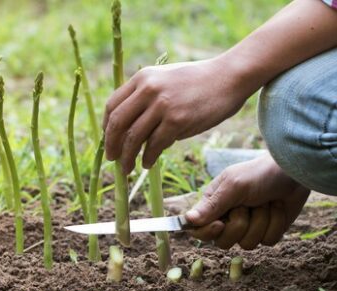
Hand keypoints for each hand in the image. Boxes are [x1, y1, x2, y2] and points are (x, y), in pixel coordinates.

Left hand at [103, 58, 254, 173]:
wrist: (229, 77)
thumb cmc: (198, 82)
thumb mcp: (165, 79)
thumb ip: (146, 96)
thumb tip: (129, 126)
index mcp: (142, 78)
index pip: (112, 105)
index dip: (107, 127)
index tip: (108, 140)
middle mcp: (148, 89)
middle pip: (117, 123)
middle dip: (111, 145)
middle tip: (111, 159)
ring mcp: (162, 105)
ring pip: (133, 138)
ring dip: (127, 157)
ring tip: (127, 167)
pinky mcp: (177, 120)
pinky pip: (154, 145)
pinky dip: (147, 158)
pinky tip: (147, 164)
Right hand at [186, 154, 309, 249]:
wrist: (292, 172)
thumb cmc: (259, 174)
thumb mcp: (233, 186)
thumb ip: (212, 205)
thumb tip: (187, 220)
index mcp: (213, 205)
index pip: (198, 230)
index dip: (207, 232)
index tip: (220, 224)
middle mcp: (227, 219)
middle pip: (222, 242)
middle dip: (239, 225)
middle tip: (247, 206)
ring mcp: (248, 227)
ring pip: (247, 244)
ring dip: (260, 222)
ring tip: (265, 203)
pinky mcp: (267, 232)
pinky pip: (267, 241)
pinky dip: (275, 224)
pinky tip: (277, 208)